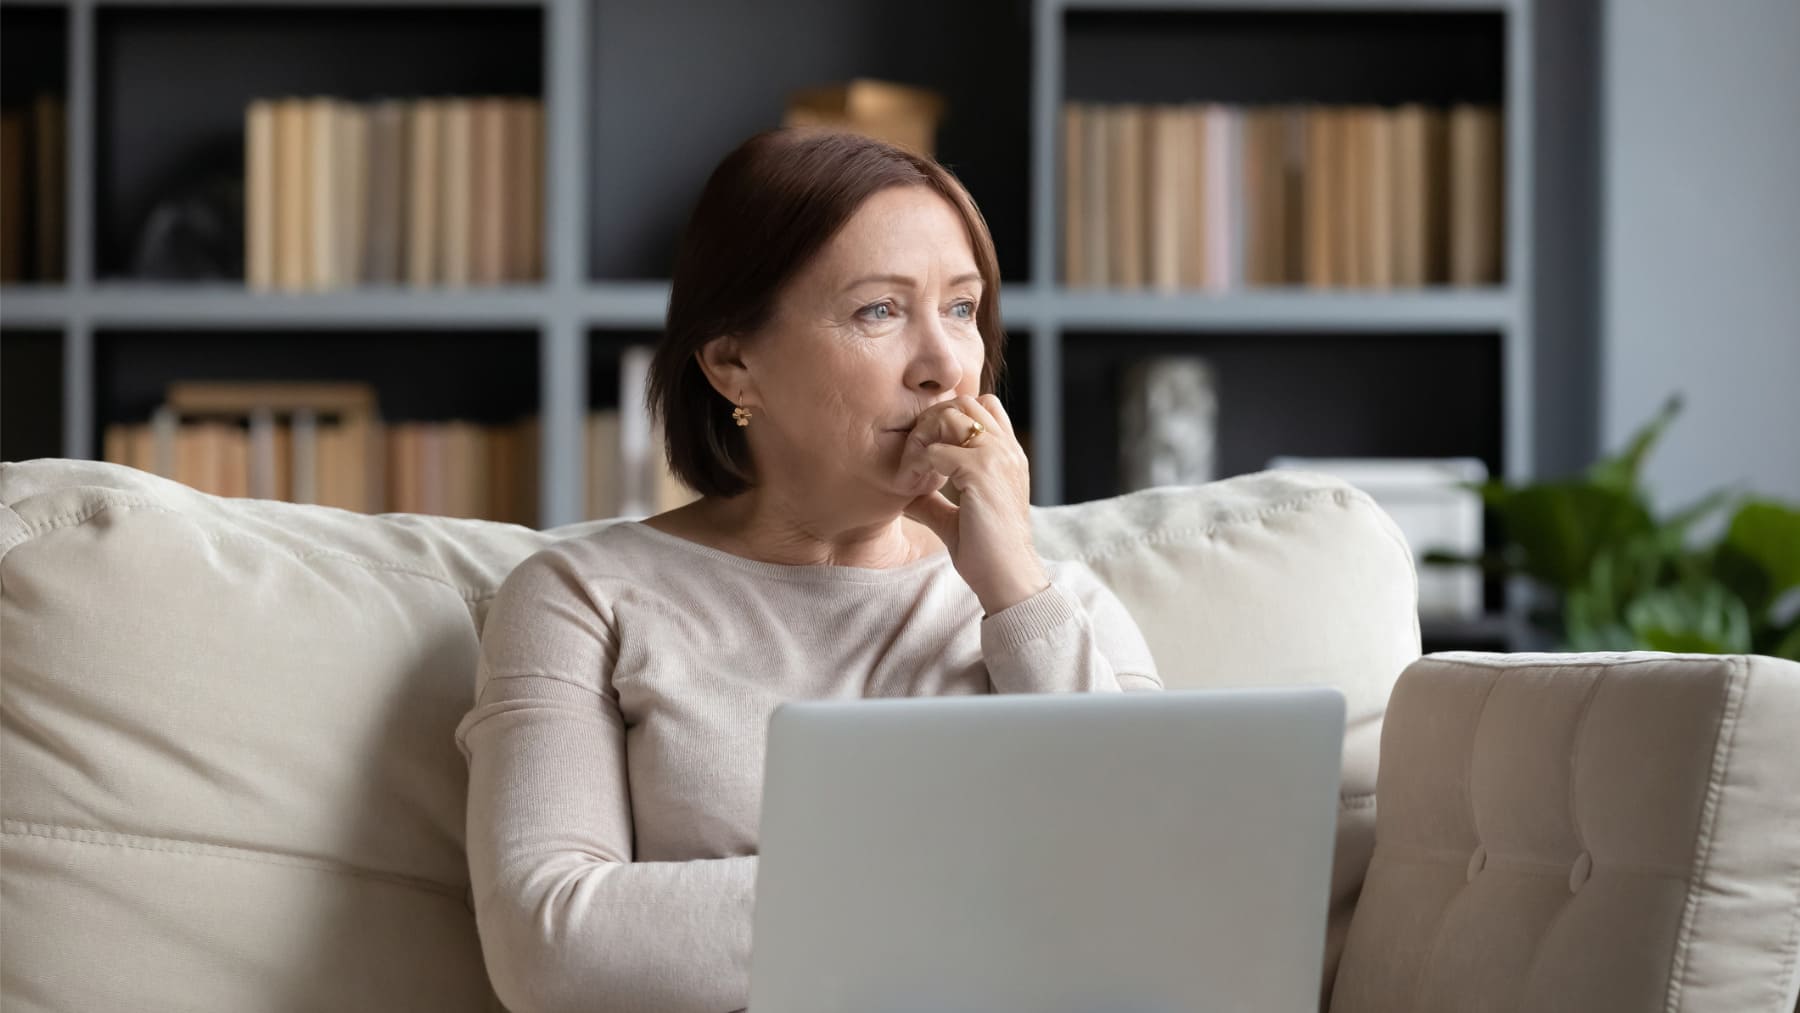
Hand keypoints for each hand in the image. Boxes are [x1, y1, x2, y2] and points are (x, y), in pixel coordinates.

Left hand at [900, 393, 1049, 614]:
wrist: (1008, 579)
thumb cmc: (987, 554)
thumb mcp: (956, 519)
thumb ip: (934, 501)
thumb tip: (906, 494)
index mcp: (1007, 457)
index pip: (981, 407)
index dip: (949, 418)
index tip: (927, 452)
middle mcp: (1006, 450)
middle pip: (964, 402)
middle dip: (931, 421)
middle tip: (915, 455)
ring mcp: (997, 458)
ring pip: (951, 416)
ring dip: (923, 436)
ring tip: (912, 468)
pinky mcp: (982, 472)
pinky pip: (937, 450)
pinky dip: (917, 463)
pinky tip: (911, 486)